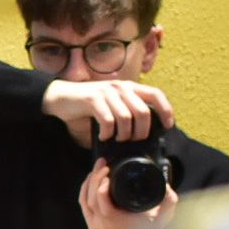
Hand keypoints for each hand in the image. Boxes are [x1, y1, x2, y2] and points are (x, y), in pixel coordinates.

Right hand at [41, 79, 172, 147]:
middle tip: (133, 141)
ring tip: (116, 140)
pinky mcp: (92, 99)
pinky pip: (108, 120)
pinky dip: (107, 133)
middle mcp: (120, 87)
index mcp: (128, 87)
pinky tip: (102, 137)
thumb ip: (126, 114)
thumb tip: (141, 135)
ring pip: (126, 118)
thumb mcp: (111, 107)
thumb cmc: (87, 106)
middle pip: (143, 112)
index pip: (155, 94)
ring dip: (123, 135)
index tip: (167, 125)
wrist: (60, 97)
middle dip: (141, 132)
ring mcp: (106, 92)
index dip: (165, 110)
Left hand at [78, 158, 178, 228]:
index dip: (101, 185)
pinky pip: (83, 204)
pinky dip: (85, 190)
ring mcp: (94, 224)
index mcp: (115, 221)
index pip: (100, 201)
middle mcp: (101, 224)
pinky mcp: (91, 224)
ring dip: (89, 182)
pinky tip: (91, 179)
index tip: (108, 172)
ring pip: (84, 199)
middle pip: (90, 197)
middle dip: (94, 177)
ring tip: (97, 168)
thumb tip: (167, 186)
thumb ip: (168, 201)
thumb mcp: (162, 217)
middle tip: (102, 164)